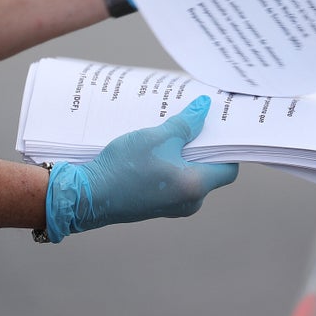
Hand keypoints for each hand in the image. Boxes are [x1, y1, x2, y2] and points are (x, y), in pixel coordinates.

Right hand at [44, 95, 237, 242]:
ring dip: (184, 153)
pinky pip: (174, 181)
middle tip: (197, 121)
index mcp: (195, 186)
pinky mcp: (157, 205)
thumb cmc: (124, 168)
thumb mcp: (157, 137)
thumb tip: (204, 108)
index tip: (220, 127)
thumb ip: (185, 123)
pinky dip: (171, 164)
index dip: (226, 146)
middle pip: (210, 170)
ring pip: (190, 175)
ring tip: (175, 130)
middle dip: (203, 145)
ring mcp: (173, 206)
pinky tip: (160, 146)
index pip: (228, 168)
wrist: (87, 196)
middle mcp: (189, 202)